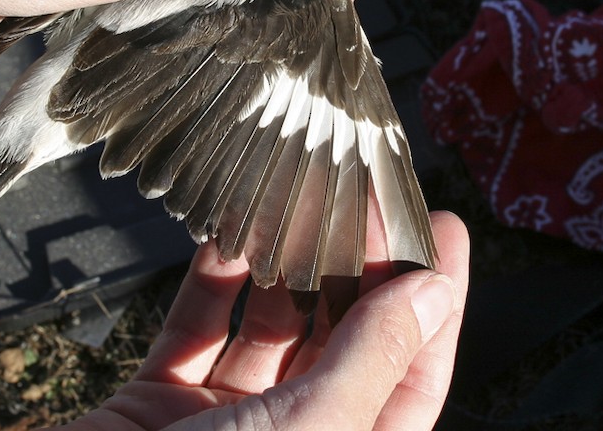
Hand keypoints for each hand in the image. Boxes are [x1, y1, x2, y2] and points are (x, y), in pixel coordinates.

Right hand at [56, 211, 467, 430]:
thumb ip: (370, 361)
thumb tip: (433, 296)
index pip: (413, 378)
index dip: (434, 304)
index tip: (444, 230)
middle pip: (344, 342)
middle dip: (360, 268)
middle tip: (371, 195)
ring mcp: (224, 424)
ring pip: (271, 326)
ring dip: (288, 264)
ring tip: (307, 196)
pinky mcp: (158, 402)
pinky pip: (198, 324)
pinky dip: (215, 276)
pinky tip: (230, 227)